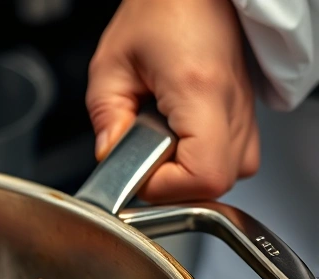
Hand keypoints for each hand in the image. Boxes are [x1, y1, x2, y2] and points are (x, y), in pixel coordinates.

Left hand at [87, 0, 259, 201]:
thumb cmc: (158, 11)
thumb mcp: (110, 67)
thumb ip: (106, 119)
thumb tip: (110, 158)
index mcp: (200, 89)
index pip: (203, 176)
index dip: (166, 186)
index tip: (139, 169)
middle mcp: (233, 103)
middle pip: (217, 182)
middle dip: (173, 182)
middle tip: (145, 154)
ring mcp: (246, 108)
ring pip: (231, 173)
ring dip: (190, 171)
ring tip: (162, 141)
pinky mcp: (246, 110)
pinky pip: (234, 155)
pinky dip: (204, 156)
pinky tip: (179, 134)